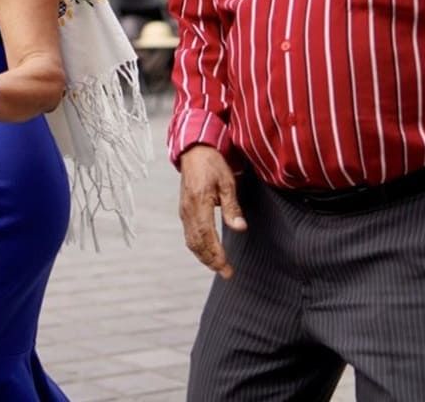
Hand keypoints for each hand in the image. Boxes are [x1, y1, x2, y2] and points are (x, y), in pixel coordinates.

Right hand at [178, 145, 246, 278]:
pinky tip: (207, 252)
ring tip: (218, 267)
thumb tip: (240, 228)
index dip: (216, 254)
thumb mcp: (227, 182)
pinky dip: (198, 247)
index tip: (227, 268)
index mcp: (199, 203)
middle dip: (211, 261)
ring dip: (204, 257)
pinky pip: (189, 234)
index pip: (207, 236)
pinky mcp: (184, 211)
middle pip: (197, 243)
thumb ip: (232, 207)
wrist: (194, 151)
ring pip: (191, 241)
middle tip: (226, 273)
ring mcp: (184, 211)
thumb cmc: (212, 164)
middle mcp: (188, 210)